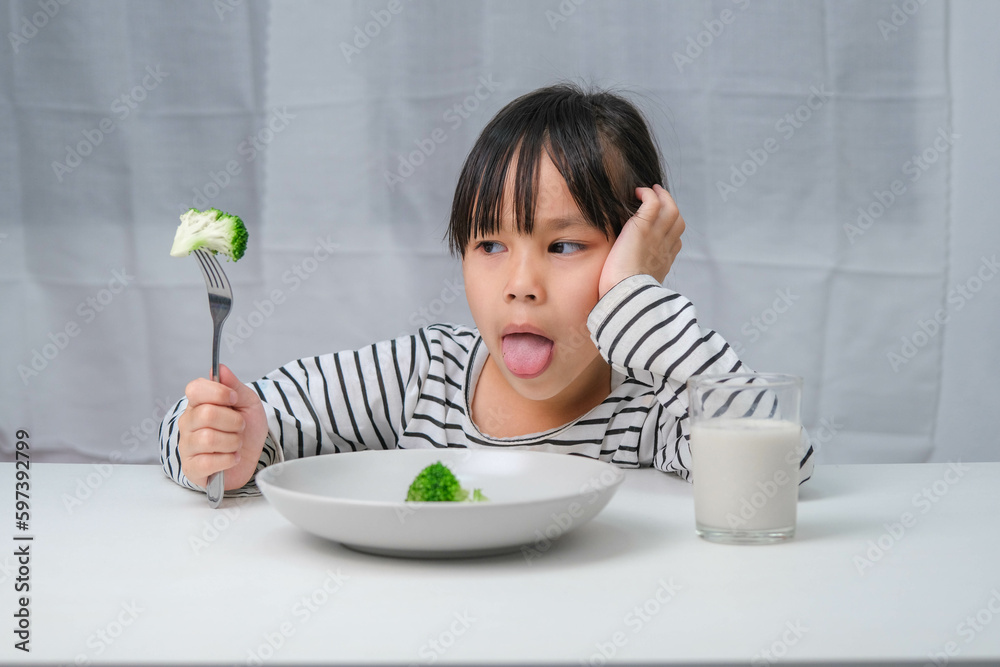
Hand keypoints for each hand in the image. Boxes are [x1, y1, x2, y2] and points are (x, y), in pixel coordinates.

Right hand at [177, 364, 267, 489]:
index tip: (234, 399)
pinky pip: (207, 462)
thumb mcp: (247, 403)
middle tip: (239, 427)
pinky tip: (232, 457)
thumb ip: (234, 386)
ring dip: (233, 441)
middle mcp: (188, 423)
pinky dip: (228, 459)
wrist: (252, 456)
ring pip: (209, 439)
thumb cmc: (246, 428)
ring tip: (236, 443)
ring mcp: (187, 446)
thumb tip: (219, 368)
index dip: (218, 393)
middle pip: (207, 414)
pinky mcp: (192, 468)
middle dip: (234, 421)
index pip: (194, 389)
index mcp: (198, 403)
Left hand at [599, 185, 684, 297]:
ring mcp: (656, 236)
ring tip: (650, 189)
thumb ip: (636, 279)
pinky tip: (638, 192)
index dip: (670, 231)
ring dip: (662, 195)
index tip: (659, 226)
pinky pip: (653, 203)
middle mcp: (664, 248)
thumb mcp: (637, 288)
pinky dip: (648, 194)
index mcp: (663, 263)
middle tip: (658, 198)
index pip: (675, 243)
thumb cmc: (623, 297)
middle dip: (670, 207)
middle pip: (678, 222)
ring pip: (670, 209)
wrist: (624, 296)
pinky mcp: (643, 228)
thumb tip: (623, 283)